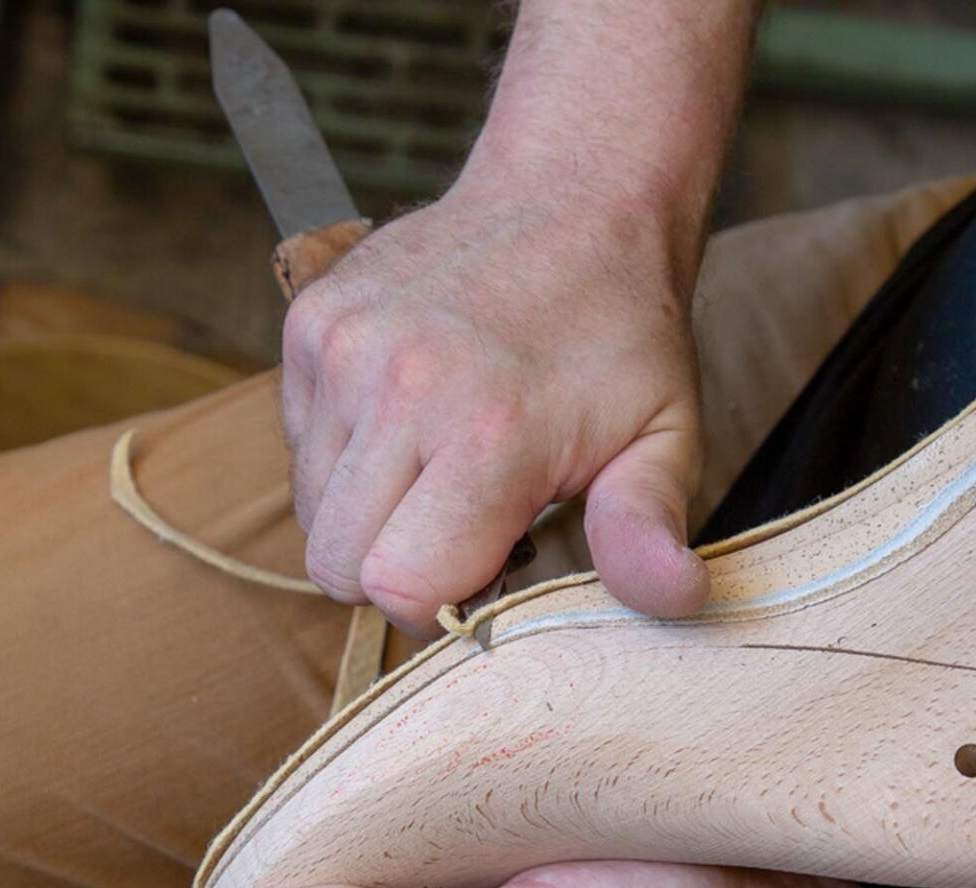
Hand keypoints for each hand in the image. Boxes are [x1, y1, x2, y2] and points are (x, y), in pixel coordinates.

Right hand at [279, 174, 712, 634]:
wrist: (574, 194)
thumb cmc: (622, 334)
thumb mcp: (664, 436)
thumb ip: (648, 527)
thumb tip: (677, 597)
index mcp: (490, 433)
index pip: (397, 583)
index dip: (434, 605)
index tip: (483, 570)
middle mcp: (400, 388)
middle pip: (335, 563)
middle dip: (393, 569)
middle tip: (461, 524)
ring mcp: (343, 349)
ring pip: (308, 510)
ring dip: (366, 513)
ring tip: (439, 465)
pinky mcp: (310, 324)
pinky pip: (298, 444)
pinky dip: (344, 455)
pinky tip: (409, 417)